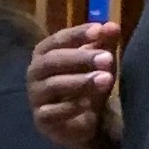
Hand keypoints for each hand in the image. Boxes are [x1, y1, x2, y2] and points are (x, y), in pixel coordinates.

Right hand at [27, 21, 120, 148]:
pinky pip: (53, 112)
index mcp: (45, 52)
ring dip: (81, 81)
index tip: (100, 30)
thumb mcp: (98, 62)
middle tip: (107, 58)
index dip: (78, 34)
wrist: (82, 122)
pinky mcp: (41, 119)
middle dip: (81, 58)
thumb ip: (104, 43)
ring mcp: (35, 96)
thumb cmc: (86, 85)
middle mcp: (35, 72)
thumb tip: (113, 27)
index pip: (59, 39)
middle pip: (52, 60)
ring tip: (106, 80)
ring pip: (53, 85)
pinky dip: (71, 107)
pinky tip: (89, 104)